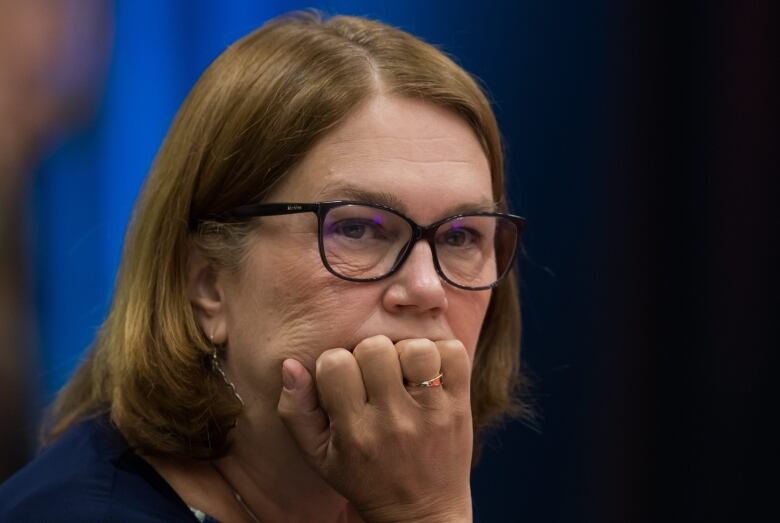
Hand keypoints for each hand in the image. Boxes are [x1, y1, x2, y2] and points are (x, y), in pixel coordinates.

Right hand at [277, 335, 472, 522]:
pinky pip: (453, 352)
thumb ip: (296, 410)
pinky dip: (442, 353)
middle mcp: (393, 421)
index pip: (334, 363)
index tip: (343, 382)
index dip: (334, 364)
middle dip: (369, 355)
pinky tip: (429, 373)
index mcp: (354, 432)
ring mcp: (431, 413)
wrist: (421, 514)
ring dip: (406, 354)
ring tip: (403, 374)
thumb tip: (290, 364)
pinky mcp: (460, 406)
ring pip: (416, 348)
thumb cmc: (364, 478)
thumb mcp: (319, 456)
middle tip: (374, 377)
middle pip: (374, 348)